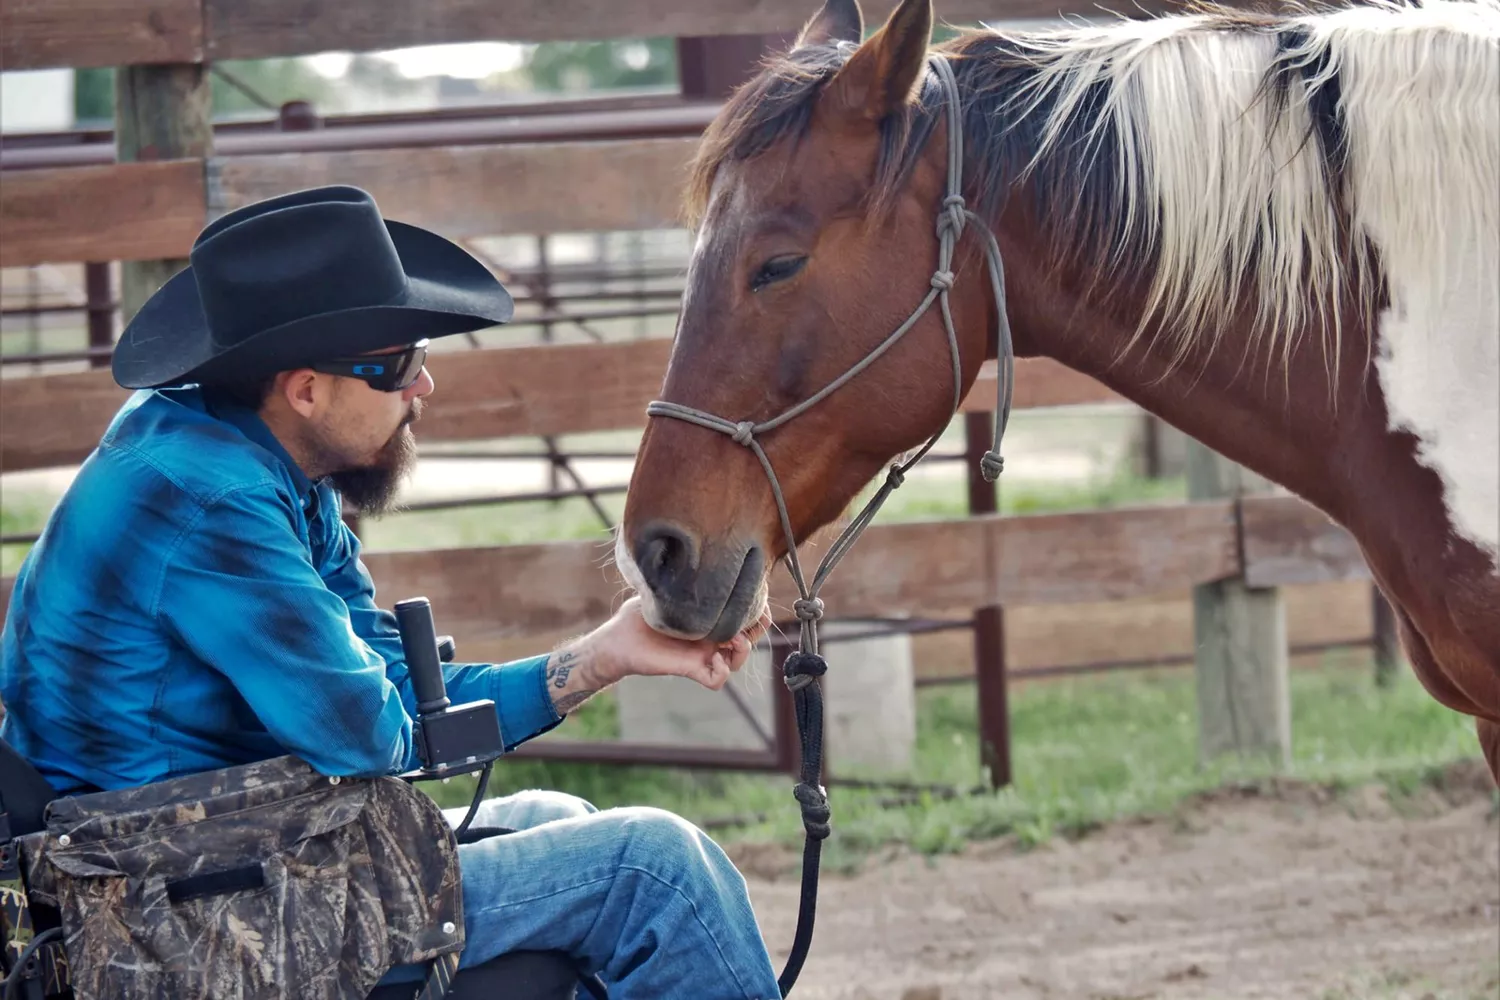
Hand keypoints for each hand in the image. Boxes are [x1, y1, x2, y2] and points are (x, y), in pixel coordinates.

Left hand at [543, 597, 771, 715]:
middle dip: (758, 628)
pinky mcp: (690, 669)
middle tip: (753, 619)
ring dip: (743, 651)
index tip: (757, 594)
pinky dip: (723, 673)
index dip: (755, 606)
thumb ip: (680, 577)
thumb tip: (693, 552)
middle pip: (749, 637)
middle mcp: (710, 636)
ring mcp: (702, 654)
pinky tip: (716, 659)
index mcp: (709, 617)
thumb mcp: (662, 589)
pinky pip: (717, 680)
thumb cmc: (638, 614)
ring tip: (734, 640)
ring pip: (737, 661)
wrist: (618, 638)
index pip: (743, 614)